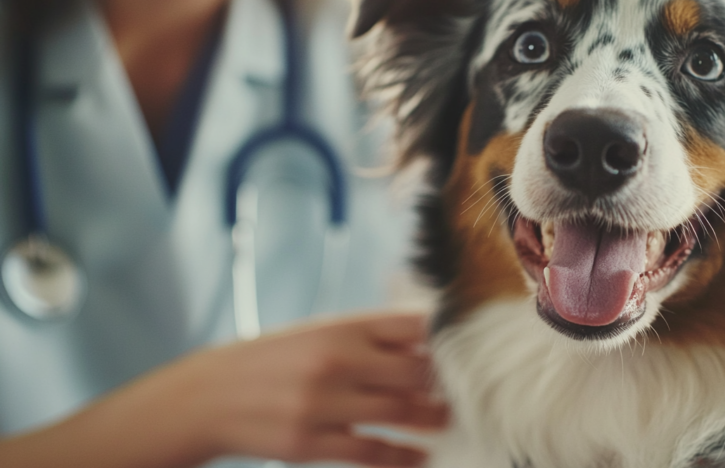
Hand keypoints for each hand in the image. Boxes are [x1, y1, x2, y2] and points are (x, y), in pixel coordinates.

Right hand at [0, 312, 446, 467]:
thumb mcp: (315, 334)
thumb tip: (422, 344)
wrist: (207, 396)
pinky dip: (402, 456)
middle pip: (413, 372)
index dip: (440, 340)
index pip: (409, 326)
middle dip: (442, 384)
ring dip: (430, 419)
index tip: (457, 351)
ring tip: (445, 421)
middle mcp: (334, 360)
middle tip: (459, 392)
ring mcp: (322, 403)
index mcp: (338, 327)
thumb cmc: (270, 360)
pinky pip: (370, 452)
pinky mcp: (309, 442)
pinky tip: (421, 456)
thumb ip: (365, 337)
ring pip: (398, 413)